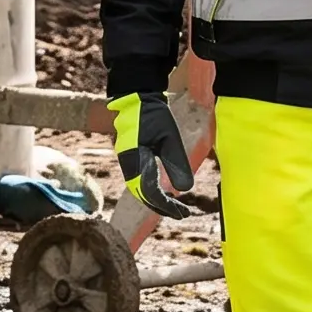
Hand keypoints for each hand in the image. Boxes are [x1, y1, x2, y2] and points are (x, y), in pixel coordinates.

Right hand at [113, 92, 195, 217]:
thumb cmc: (154, 115)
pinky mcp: (130, 157)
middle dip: (161, 207)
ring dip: (156, 201)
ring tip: (175, 208)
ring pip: (139, 189)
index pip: (148, 191)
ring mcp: (127, 160)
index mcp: (136, 158)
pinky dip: (151, 190)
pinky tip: (164, 192)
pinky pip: (138, 180)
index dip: (165, 205)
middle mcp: (128, 163)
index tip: (182, 212)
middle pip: (141, 194)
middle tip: (182, 214)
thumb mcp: (170, 138)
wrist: (136, 97)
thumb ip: (177, 163)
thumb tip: (184, 190)